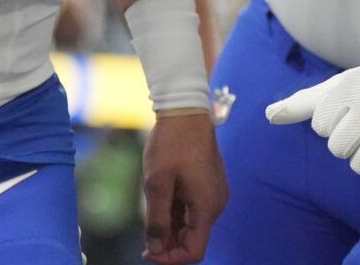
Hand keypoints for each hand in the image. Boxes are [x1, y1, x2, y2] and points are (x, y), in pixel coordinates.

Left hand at [141, 111, 226, 263]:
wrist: (186, 110)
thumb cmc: (171, 144)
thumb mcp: (157, 184)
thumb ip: (157, 221)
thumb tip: (154, 249)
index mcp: (207, 207)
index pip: (194, 251)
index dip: (170, 258)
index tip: (147, 252)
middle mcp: (215, 204)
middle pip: (193, 239)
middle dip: (168, 243)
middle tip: (144, 236)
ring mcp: (213, 193)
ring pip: (191, 224)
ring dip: (171, 226)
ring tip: (151, 211)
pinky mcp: (208, 184)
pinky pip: (193, 209)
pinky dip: (176, 213)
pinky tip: (161, 201)